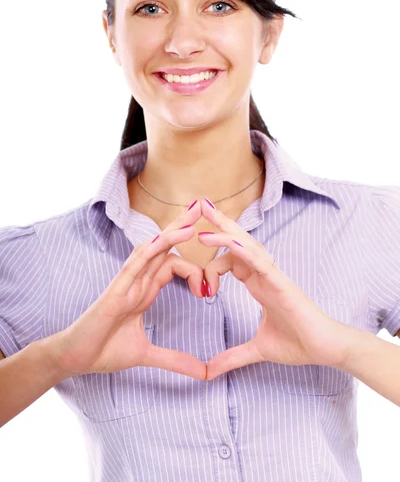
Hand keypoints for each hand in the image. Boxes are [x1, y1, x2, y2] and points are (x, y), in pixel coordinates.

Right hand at [49, 201, 207, 379]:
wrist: (76, 359)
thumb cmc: (105, 350)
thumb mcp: (147, 354)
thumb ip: (175, 359)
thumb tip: (203, 373)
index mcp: (145, 290)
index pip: (172, 265)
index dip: (195, 269)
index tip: (210, 290)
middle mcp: (138, 280)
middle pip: (164, 246)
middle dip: (184, 226)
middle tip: (204, 207)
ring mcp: (127, 282)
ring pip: (152, 249)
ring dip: (172, 232)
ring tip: (193, 217)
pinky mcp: (116, 289)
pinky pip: (134, 263)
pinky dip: (150, 250)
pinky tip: (164, 238)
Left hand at [199, 198, 351, 380]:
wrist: (325, 350)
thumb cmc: (298, 343)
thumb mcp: (257, 350)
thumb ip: (232, 356)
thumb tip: (210, 371)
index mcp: (258, 283)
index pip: (230, 262)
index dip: (212, 268)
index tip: (201, 290)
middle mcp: (264, 274)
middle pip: (237, 242)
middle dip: (218, 223)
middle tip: (198, 205)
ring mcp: (273, 275)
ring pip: (246, 245)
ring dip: (225, 231)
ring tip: (203, 220)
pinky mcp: (281, 283)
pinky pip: (260, 262)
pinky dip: (244, 251)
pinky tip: (228, 243)